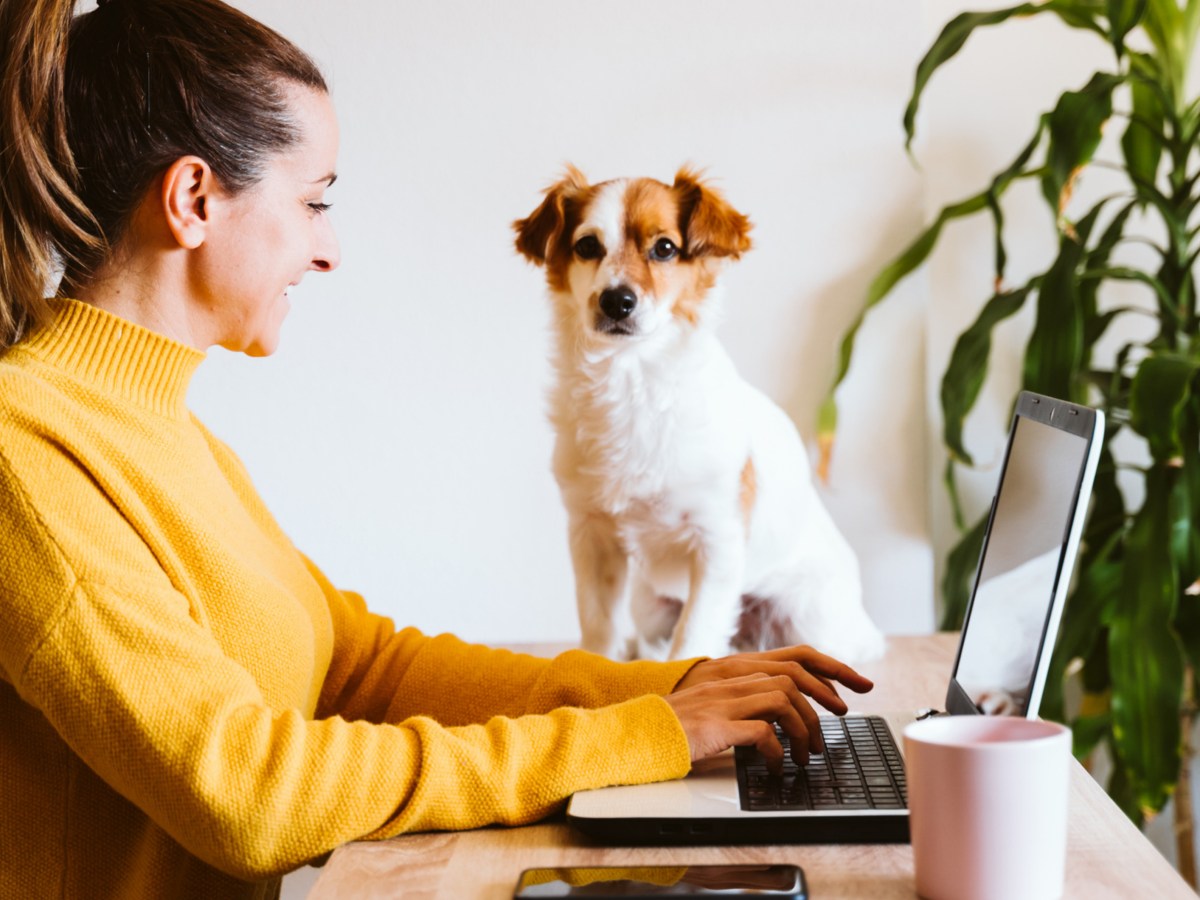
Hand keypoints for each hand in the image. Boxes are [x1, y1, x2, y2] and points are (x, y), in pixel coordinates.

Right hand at [665, 646, 872, 771]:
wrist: (633, 733)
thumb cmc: (670, 726)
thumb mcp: (710, 705)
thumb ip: (739, 702)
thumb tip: (775, 718)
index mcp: (731, 673)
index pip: (790, 659)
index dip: (825, 672)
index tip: (846, 691)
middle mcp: (729, 680)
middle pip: (793, 676)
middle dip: (824, 697)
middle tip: (840, 720)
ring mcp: (721, 702)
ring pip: (782, 700)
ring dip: (803, 729)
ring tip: (806, 754)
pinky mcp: (715, 726)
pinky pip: (762, 732)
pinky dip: (777, 751)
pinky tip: (775, 766)